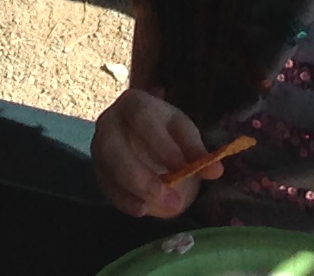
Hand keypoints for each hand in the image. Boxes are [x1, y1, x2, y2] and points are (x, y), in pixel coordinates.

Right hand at [91, 86, 211, 219]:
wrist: (142, 132)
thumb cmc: (165, 130)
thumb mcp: (183, 133)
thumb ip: (196, 150)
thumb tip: (215, 170)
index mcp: (134, 103)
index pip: (142, 119)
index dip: (161, 144)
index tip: (182, 168)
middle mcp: (109, 121)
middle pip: (115, 147)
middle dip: (143, 177)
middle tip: (173, 201)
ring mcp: (99, 145)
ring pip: (108, 168)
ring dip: (134, 191)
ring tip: (160, 208)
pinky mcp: (98, 168)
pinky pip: (105, 185)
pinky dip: (123, 200)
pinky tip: (142, 211)